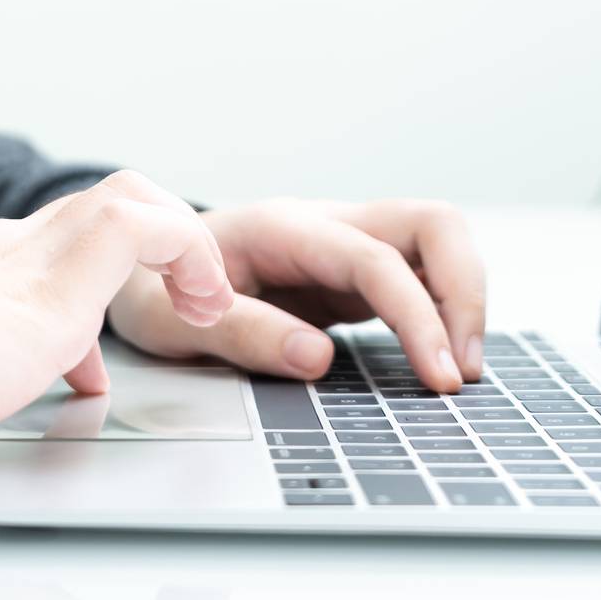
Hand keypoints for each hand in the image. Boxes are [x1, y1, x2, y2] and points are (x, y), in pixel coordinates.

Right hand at [0, 170, 235, 438]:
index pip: (21, 262)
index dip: (68, 302)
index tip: (85, 369)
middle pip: (79, 214)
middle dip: (136, 242)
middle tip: (170, 300)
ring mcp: (20, 247)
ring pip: (120, 199)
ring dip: (175, 242)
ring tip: (203, 304)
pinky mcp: (62, 267)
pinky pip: (144, 228)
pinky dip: (185, 252)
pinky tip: (201, 306)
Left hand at [106, 197, 486, 392]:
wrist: (134, 272)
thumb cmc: (151, 291)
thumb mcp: (175, 321)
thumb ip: (242, 332)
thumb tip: (316, 357)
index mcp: (283, 227)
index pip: (375, 259)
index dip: (417, 315)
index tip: (439, 377)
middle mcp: (323, 225)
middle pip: (431, 222)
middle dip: (465, 290)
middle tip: (461, 372)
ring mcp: (343, 246)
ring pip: (434, 242)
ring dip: (462, 300)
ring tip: (458, 372)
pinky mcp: (351, 275)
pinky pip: (418, 276)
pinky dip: (442, 312)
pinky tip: (438, 360)